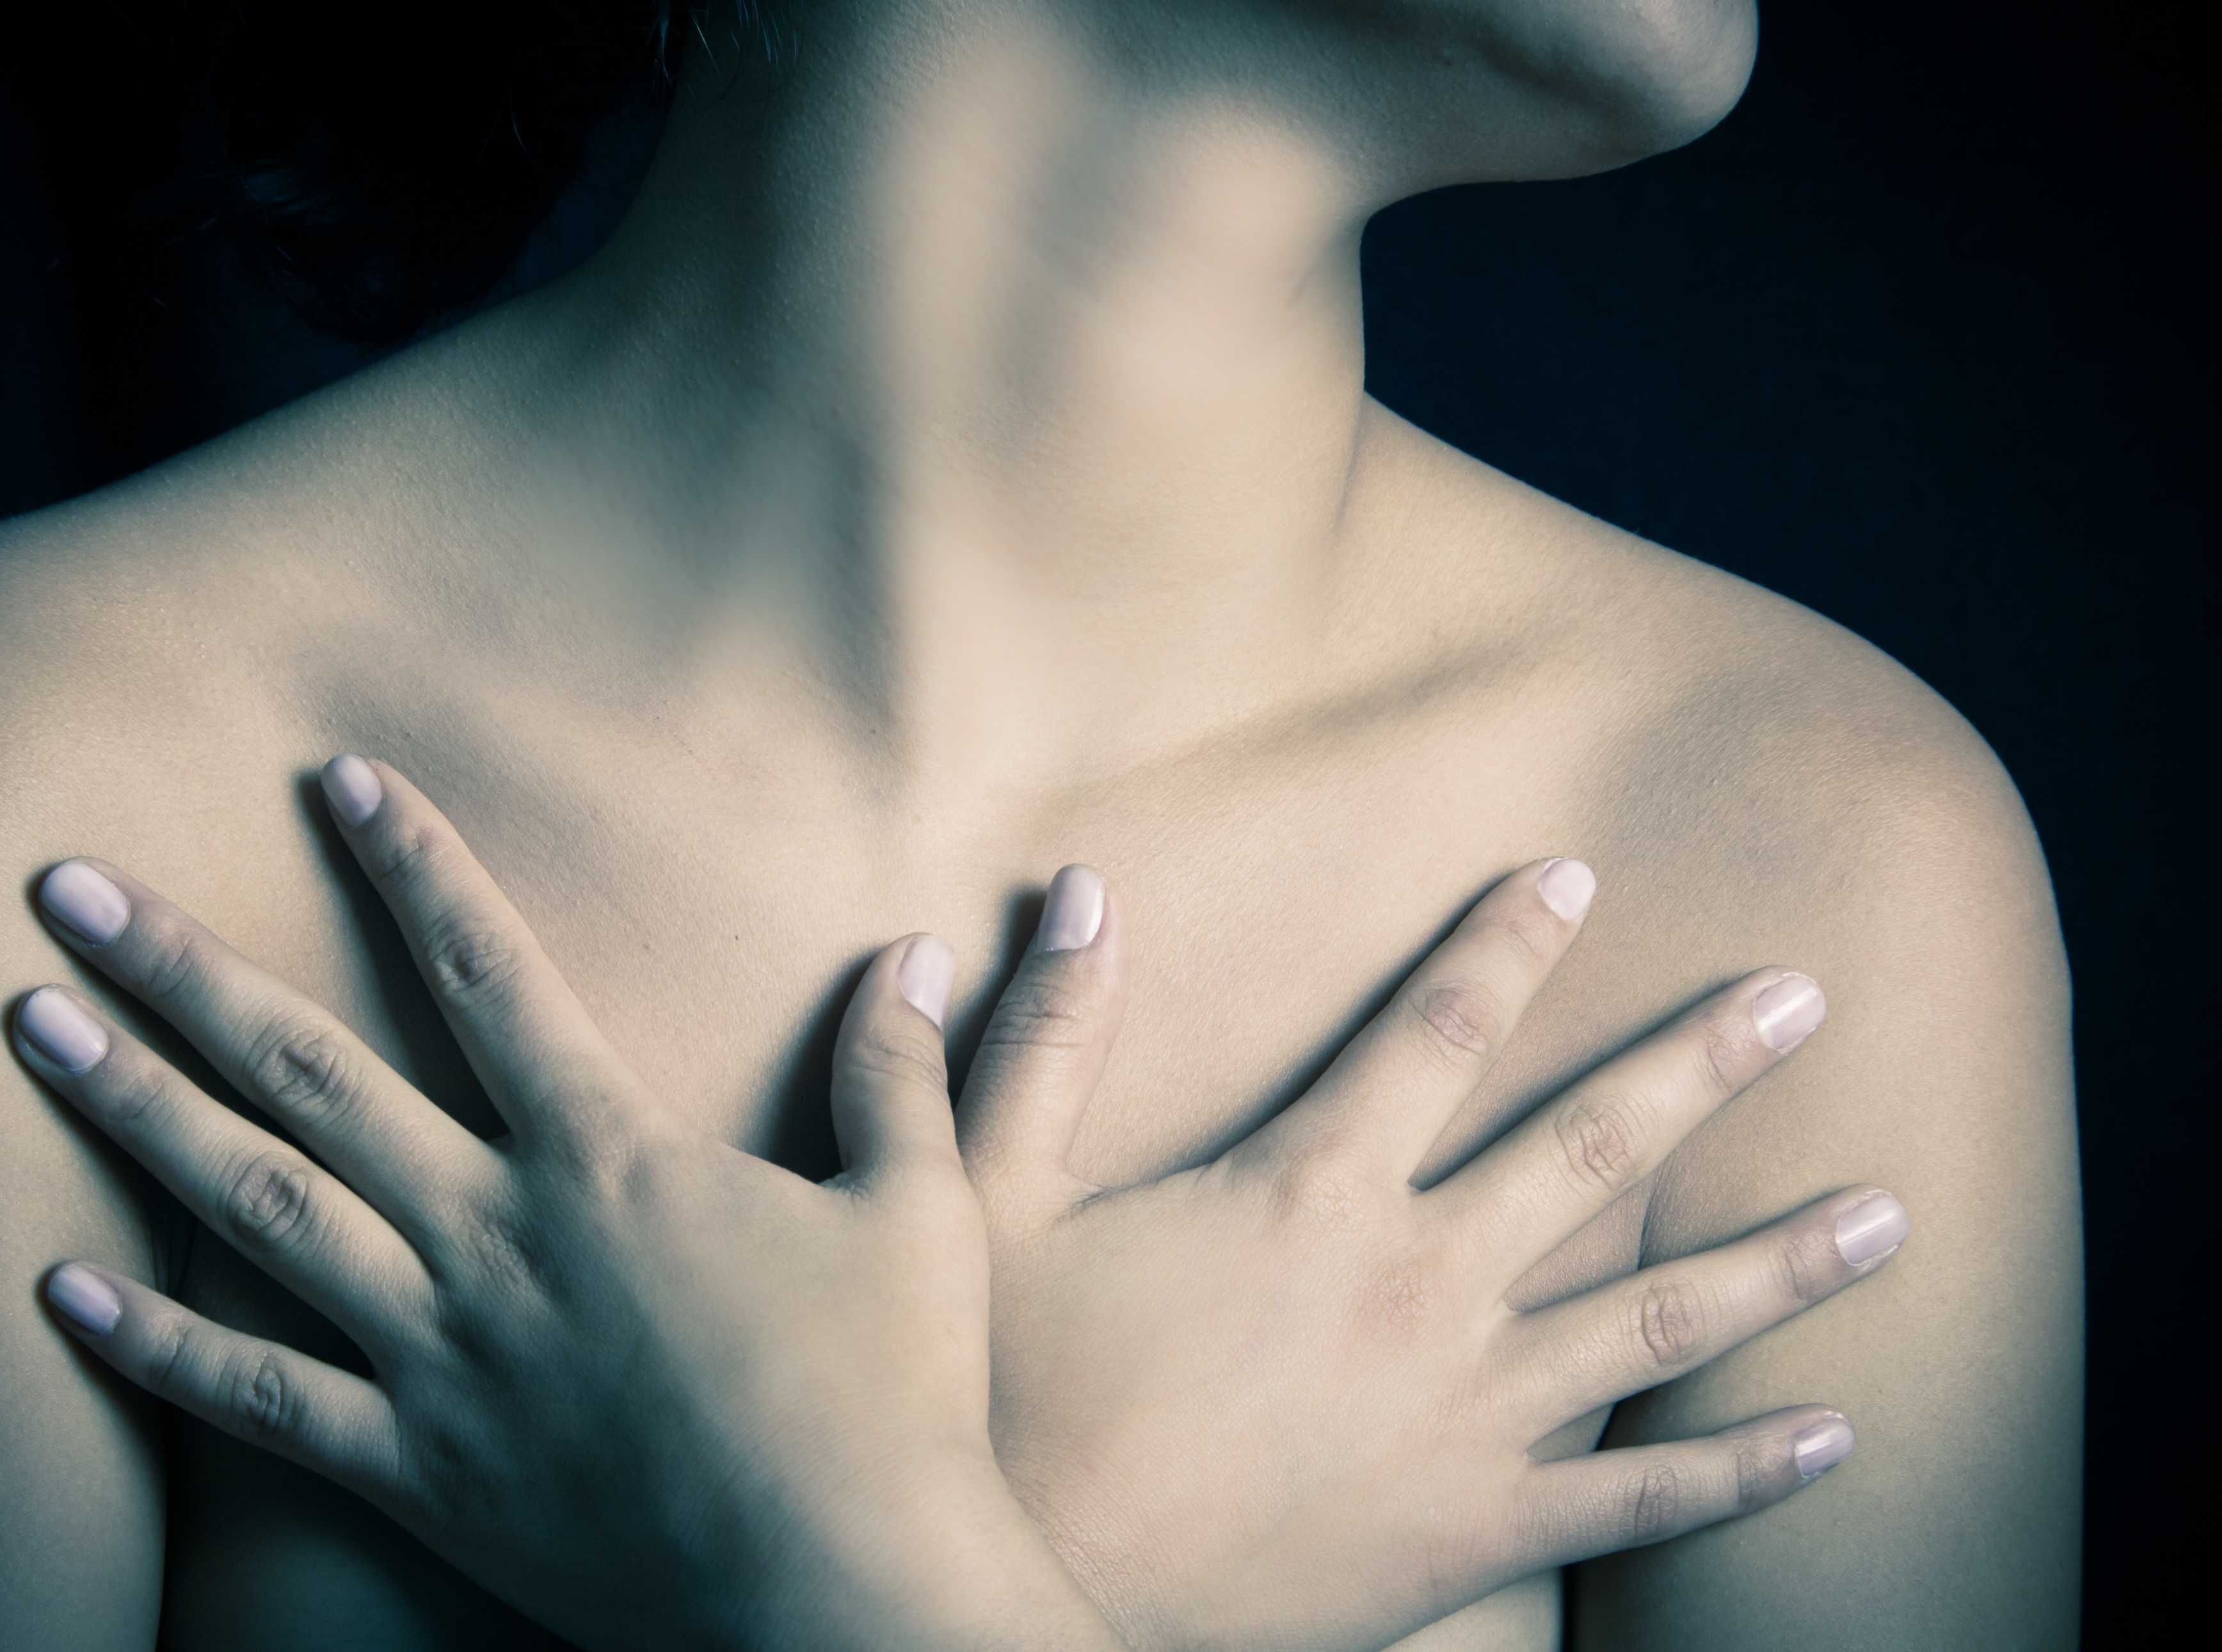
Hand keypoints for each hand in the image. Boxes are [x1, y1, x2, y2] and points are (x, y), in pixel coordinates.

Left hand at [10, 757, 1121, 1651]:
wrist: (837, 1591)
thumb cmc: (893, 1399)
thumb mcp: (920, 1210)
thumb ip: (893, 1076)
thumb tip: (908, 957)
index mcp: (610, 1159)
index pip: (488, 972)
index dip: (413, 864)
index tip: (335, 778)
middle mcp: (497, 1235)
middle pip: (311, 1072)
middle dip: (181, 969)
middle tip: (66, 888)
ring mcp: (442, 1353)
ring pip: (254, 1204)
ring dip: (134, 1110)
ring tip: (30, 1029)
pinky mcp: (418, 1469)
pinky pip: (259, 1399)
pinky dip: (157, 1346)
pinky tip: (64, 1293)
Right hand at [959, 860, 1902, 1651]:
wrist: (1038, 1599)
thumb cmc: (1011, 1400)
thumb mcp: (988, 1202)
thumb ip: (1043, 1041)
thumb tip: (1076, 890)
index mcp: (1307, 1190)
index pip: (1435, 1029)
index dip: (1507, 942)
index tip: (1577, 875)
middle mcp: (1415, 1282)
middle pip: (1591, 1149)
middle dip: (1702, 1064)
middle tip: (1802, 999)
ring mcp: (1464, 1411)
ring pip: (1658, 1316)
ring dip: (1781, 1261)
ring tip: (1890, 1213)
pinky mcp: (1478, 1525)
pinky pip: (1642, 1497)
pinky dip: (1745, 1471)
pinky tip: (1835, 1436)